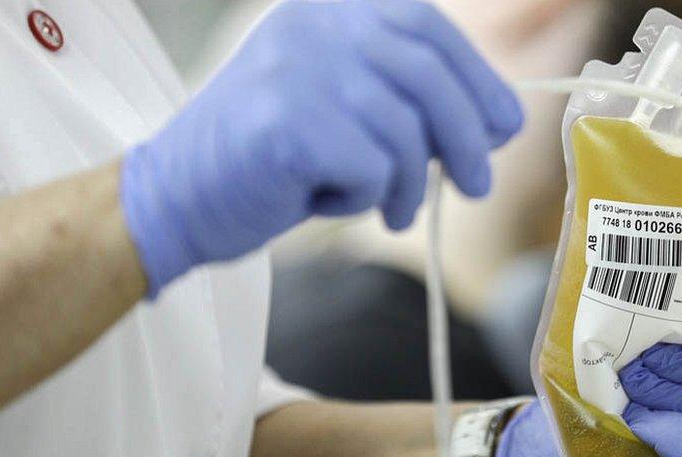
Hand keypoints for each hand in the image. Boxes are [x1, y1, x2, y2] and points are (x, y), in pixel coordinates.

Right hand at [120, 0, 522, 297]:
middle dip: (467, 139)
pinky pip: (372, 168)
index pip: (427, 28)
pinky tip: (328, 200)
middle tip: (477, 185)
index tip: (504, 127)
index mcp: (328, 8)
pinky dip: (363, 196)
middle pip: (428, 76)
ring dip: (410, 184)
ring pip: (406, 131)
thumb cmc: (273, 160)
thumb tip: (496, 122)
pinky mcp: (291, 120)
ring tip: (391, 210)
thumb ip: (406, 98)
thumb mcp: (344, 108)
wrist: (178, 197)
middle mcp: (314, 23)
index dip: (477, 80)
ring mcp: (299, 66)